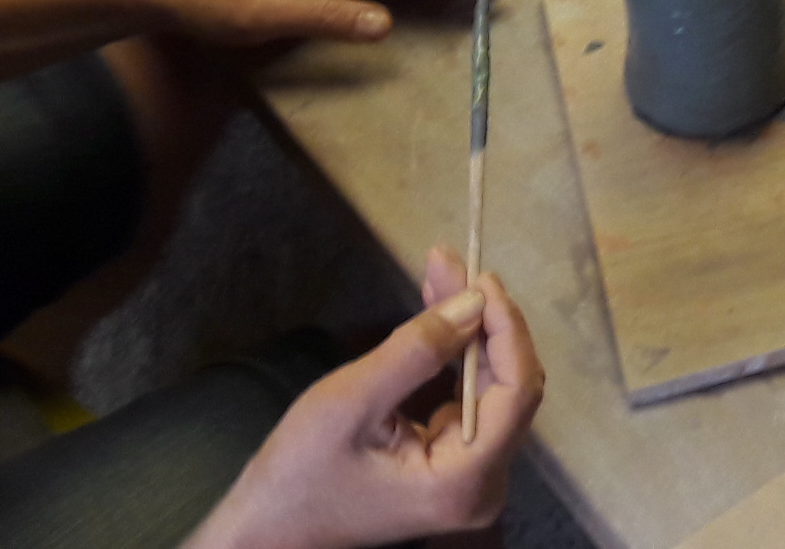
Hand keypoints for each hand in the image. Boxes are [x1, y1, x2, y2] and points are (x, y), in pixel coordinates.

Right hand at [200, 250, 541, 548]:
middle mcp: (482, 485)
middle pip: (508, 385)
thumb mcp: (352, 402)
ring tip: (441, 275)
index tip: (481, 277)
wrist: (267, 528)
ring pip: (490, 386)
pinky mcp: (450, 467)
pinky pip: (470, 398)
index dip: (506, 329)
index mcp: (465, 480)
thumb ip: (418, 351)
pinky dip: (456, 355)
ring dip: (469, 329)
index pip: (518, 391)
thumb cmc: (300, 473)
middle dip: (483, 319)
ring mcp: (468, 478)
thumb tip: (476, 302)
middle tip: (450, 262)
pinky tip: (439, 314)